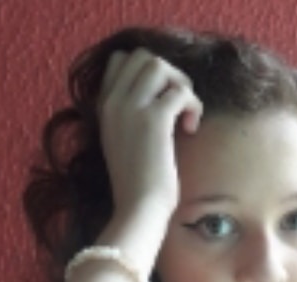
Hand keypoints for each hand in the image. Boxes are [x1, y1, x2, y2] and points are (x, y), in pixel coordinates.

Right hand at [98, 49, 202, 223]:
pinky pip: (180, 91)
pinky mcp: (154, 120)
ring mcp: (131, 108)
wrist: (138, 210)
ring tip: (185, 115)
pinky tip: (190, 129)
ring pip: (159, 65)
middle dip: (168, 74)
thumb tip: (161, 99)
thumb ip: (131, 118)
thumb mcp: (124, 143)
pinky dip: (193, 105)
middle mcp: (113, 102)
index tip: (162, 102)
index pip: (121, 60)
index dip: (149, 73)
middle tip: (178, 106)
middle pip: (142, 56)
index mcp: (104, 107)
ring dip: (181, 85)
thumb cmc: (137, 185)